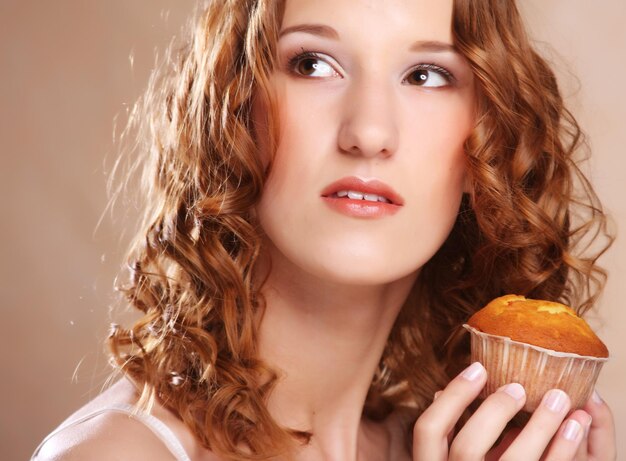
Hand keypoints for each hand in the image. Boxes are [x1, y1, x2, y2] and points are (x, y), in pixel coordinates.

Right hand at [411, 362, 616, 459]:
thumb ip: (445, 440)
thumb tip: (438, 393)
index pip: (429, 429)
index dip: (452, 396)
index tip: (478, 368)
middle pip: (467, 448)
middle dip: (494, 411)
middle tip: (519, 387)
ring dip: (540, 427)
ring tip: (559, 399)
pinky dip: (562, 449)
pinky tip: (574, 427)